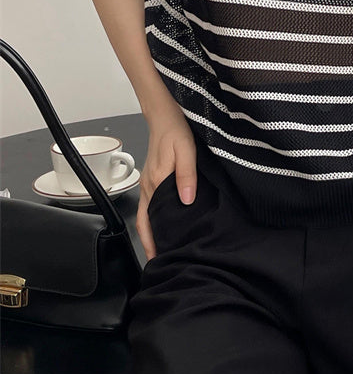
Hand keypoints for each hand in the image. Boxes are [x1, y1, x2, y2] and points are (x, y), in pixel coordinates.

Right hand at [137, 107, 197, 260]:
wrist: (166, 113)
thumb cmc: (176, 130)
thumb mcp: (186, 151)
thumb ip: (187, 176)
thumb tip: (186, 201)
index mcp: (156, 182)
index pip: (151, 219)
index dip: (154, 240)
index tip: (160, 257)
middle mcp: (149, 184)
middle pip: (145, 220)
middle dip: (151, 241)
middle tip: (163, 260)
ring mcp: (150, 180)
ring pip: (148, 212)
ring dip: (153, 230)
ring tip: (165, 246)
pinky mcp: (155, 175)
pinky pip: (152, 202)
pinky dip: (155, 216)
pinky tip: (167, 220)